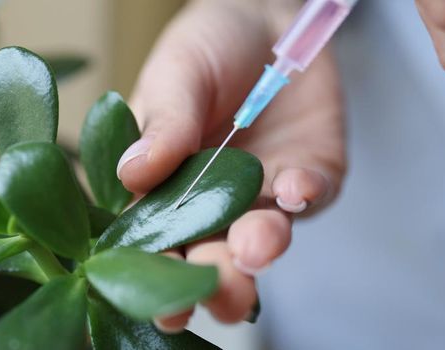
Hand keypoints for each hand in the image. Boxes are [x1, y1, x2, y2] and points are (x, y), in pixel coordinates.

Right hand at [115, 0, 345, 330]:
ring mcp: (264, 194)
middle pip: (213, 257)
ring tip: (255, 245)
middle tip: (218, 290)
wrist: (267, 16)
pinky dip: (303, 197)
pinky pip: (311, 197)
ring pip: (263, 240)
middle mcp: (214, 204)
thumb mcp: (174, 76)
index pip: (156, 244)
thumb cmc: (205, 48)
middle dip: (218, 281)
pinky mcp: (313, 175)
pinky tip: (293, 187)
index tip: (164, 304)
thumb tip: (132, 174)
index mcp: (164, 190)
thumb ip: (163, 125)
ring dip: (260, 249)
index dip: (161, 277)